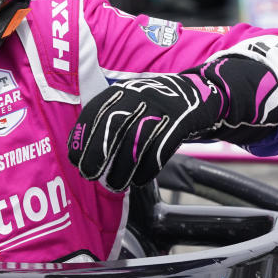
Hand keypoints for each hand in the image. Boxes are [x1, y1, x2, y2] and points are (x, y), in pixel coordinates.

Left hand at [67, 57, 277, 190]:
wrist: (202, 94)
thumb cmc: (157, 109)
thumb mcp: (131, 105)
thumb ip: (109, 123)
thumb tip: (82, 156)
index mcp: (122, 91)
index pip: (95, 111)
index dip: (83, 135)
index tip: (75, 158)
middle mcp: (139, 95)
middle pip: (113, 124)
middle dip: (98, 151)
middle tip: (89, 174)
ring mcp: (161, 107)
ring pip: (136, 140)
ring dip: (123, 167)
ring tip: (115, 185)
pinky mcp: (181, 120)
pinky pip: (160, 148)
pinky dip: (147, 169)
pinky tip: (138, 180)